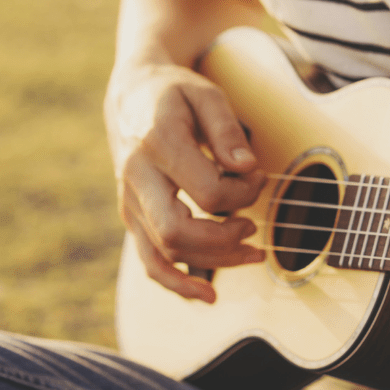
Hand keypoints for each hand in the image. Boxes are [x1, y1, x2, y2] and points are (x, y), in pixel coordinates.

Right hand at [106, 62, 264, 302]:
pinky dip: (177, 284)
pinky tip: (207, 295)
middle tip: (253, 227)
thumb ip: (226, 129)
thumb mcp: (206, 94)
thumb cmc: (175, 93)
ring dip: (214, 261)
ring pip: (166, 252)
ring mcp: (130, 202)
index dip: (242, 193)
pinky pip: (150, 262)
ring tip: (253, 254)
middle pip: (177, 231)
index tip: (259, 178)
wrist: (131, 95)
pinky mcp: (132, 218)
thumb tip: (246, 168)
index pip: (205, 191)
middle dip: (224, 239)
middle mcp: (137, 177)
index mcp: (157, 143)